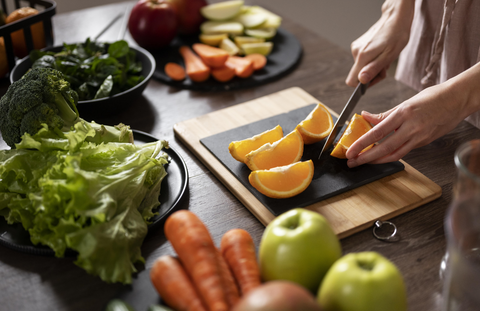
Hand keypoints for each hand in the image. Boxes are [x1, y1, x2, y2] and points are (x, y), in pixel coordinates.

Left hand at [345, 82, 468, 166]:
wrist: (459, 99)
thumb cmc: (433, 97)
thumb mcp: (406, 102)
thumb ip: (385, 114)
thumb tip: (365, 116)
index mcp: (404, 113)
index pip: (378, 132)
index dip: (362, 143)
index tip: (350, 150)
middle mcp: (411, 127)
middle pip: (384, 148)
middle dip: (365, 157)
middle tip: (352, 162)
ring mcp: (419, 137)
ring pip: (394, 154)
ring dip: (376, 160)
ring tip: (362, 162)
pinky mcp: (424, 142)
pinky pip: (404, 151)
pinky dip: (390, 155)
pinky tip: (380, 157)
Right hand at [346, 0, 413, 86]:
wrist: (395, 18)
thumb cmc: (396, 36)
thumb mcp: (389, 56)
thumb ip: (374, 69)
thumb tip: (361, 81)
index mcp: (362, 56)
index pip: (352, 81)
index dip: (363, 85)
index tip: (375, 79)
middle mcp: (356, 52)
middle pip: (359, 74)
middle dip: (372, 74)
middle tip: (385, 66)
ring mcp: (356, 48)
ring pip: (362, 67)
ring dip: (374, 66)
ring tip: (385, 57)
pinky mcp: (359, 45)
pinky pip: (363, 59)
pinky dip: (372, 60)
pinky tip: (381, 52)